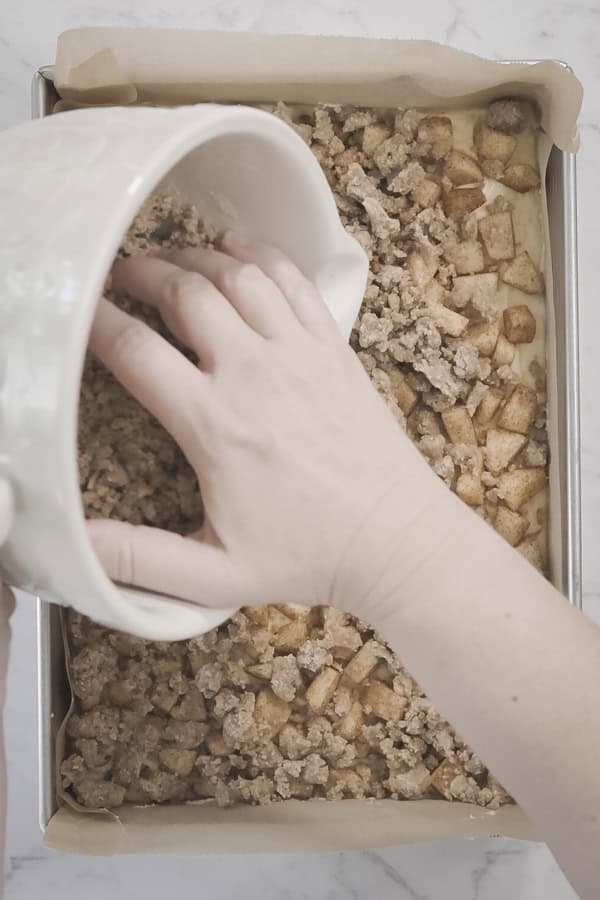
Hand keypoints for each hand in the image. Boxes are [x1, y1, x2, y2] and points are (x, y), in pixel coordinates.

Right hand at [88, 236, 449, 616]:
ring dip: (196, 258)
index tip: (77, 310)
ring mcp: (300, 353)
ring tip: (170, 260)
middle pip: (184, 292)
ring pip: (237, 275)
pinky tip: (238, 251)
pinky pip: (294, 280)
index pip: (135, 351)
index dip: (95, 322)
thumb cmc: (307, 556)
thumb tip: (76, 546)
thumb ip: (138, 560)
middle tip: (118, 273)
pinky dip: (261, 255)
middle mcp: (255, 373)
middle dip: (142, 272)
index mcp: (215, 425)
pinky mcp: (334, 348)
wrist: (394, 539)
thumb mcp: (213, 575)